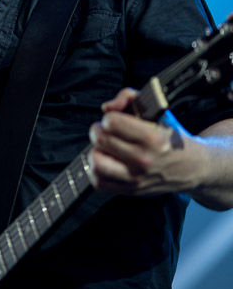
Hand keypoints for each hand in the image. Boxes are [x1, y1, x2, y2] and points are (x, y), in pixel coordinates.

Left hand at [87, 88, 205, 195]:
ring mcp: (136, 177)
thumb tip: (107, 106)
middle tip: (104, 130)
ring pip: (97, 162)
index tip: (113, 120)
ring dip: (95, 151)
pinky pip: (100, 182)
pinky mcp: (131, 190)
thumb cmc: (173, 139)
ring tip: (102, 147)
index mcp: (152, 138)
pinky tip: (104, 162)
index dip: (108, 118)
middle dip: (98, 130)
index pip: (112, 123)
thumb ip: (130, 98)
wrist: (194, 167)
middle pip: (102, 140)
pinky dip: (95, 171)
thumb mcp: (159, 113)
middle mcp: (144, 159)